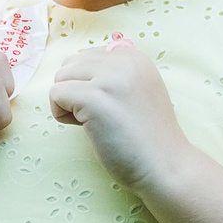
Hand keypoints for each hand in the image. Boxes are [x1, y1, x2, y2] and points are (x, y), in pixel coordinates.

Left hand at [48, 32, 187, 190]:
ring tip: (93, 122)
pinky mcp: (94, 97)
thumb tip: (72, 71)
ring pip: (60, 78)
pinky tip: (86, 129)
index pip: (86, 56)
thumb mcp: (138, 91)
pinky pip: (55, 94)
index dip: (88, 84)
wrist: (166, 165)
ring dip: (67, 103)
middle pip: (70, 65)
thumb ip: (114, 75)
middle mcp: (123, 60)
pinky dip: (61, 114)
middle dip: (74, 91)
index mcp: (133, 56)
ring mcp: (109, 77)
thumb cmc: (147, 137)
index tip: (109, 106)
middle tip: (99, 117)